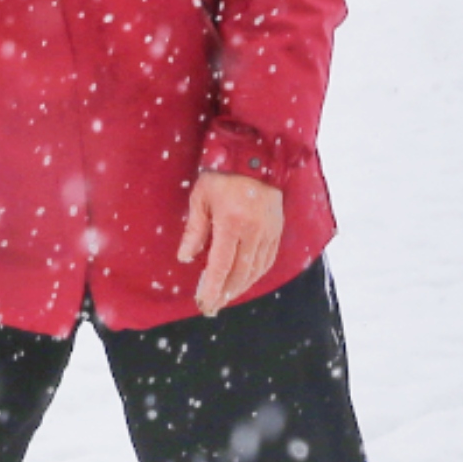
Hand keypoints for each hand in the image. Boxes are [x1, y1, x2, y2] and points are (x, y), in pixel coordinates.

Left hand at [178, 171, 284, 313]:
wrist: (255, 154)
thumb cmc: (222, 174)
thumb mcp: (201, 198)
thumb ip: (195, 230)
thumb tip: (185, 258)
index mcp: (232, 223)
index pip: (221, 265)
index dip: (212, 288)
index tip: (204, 303)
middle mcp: (254, 231)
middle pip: (240, 273)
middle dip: (224, 293)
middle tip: (210, 307)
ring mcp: (269, 231)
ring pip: (255, 270)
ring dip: (240, 287)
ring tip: (225, 297)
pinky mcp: (277, 229)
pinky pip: (268, 260)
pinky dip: (255, 274)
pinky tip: (244, 280)